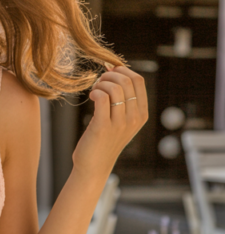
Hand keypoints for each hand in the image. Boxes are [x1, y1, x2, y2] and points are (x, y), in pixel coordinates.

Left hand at [72, 64, 147, 179]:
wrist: (94, 166)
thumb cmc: (104, 140)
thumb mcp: (121, 120)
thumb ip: (122, 98)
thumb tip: (114, 67)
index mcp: (141, 114)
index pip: (139, 80)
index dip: (122, 70)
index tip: (109, 72)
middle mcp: (134, 118)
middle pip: (127, 81)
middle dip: (110, 74)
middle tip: (99, 81)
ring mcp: (120, 124)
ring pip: (114, 88)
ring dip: (101, 83)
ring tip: (95, 90)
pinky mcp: (103, 127)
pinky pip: (102, 98)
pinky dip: (95, 92)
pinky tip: (91, 96)